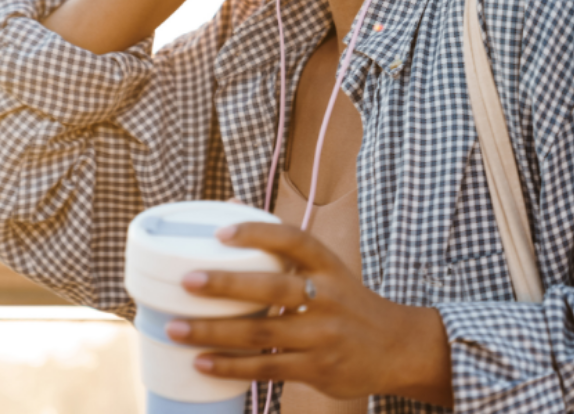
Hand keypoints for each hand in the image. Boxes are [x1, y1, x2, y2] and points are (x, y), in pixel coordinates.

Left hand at [165, 222, 453, 406]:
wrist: (397, 348)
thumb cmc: (349, 303)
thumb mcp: (328, 270)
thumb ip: (284, 246)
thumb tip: (232, 205)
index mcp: (330, 267)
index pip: (295, 241)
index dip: (259, 233)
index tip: (222, 232)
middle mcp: (328, 298)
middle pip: (273, 288)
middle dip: (227, 285)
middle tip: (186, 281)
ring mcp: (323, 336)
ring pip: (262, 333)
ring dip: (215, 331)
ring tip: (176, 327)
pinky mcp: (317, 368)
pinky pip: (267, 368)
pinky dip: (231, 366)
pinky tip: (201, 362)